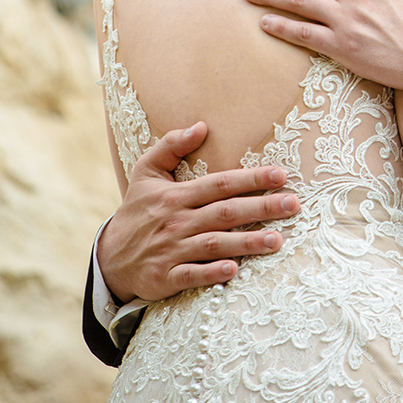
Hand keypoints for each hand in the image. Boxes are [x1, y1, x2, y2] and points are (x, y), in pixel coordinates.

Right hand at [98, 122, 300, 303]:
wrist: (109, 257)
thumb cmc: (137, 210)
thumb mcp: (146, 172)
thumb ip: (171, 145)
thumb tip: (202, 125)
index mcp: (177, 195)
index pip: (221, 183)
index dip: (251, 178)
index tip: (281, 175)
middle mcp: (178, 221)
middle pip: (226, 212)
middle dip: (262, 207)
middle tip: (293, 204)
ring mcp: (172, 250)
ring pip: (215, 244)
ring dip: (247, 242)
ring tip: (278, 240)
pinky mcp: (166, 277)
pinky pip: (192, 275)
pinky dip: (213, 273)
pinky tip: (235, 270)